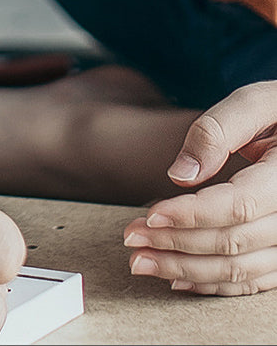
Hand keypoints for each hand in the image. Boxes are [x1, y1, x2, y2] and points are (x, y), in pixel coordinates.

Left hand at [123, 82, 276, 295]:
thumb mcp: (254, 103)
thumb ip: (217, 131)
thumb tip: (180, 173)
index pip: (238, 206)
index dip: (191, 215)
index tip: (150, 215)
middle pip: (233, 243)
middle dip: (176, 244)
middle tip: (131, 239)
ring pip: (240, 269)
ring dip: (187, 270)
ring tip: (143, 260)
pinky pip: (254, 279)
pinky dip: (215, 283)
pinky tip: (179, 277)